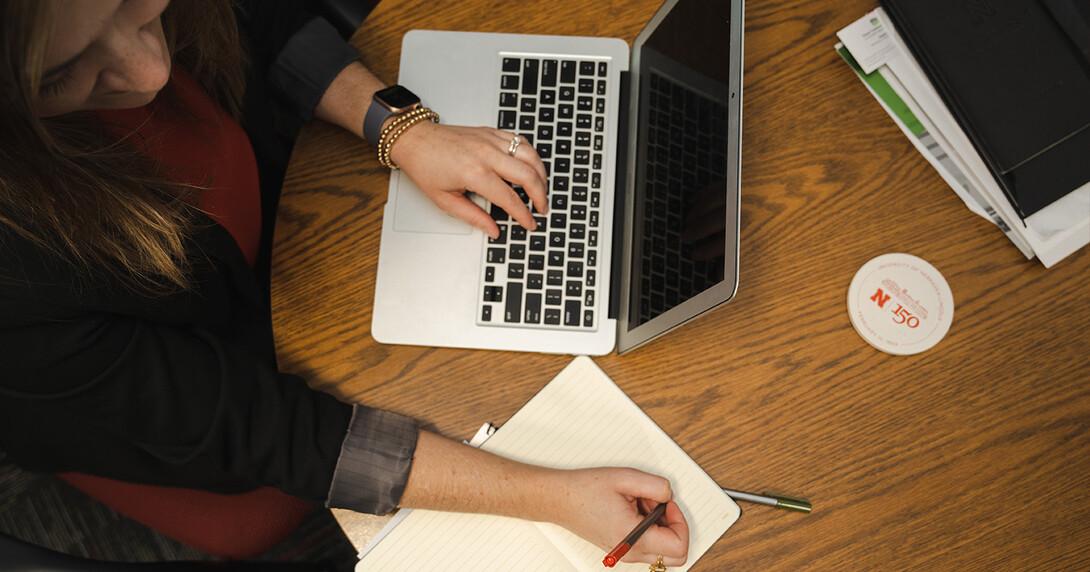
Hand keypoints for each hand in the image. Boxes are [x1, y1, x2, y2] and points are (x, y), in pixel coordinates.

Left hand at [390, 121, 547, 237]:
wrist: (413, 139)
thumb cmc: (424, 166)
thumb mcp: (444, 200)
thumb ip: (473, 216)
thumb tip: (492, 229)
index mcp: (475, 173)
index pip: (510, 198)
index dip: (523, 215)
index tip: (529, 223)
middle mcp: (486, 154)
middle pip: (528, 175)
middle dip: (540, 195)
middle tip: (541, 208)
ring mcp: (490, 140)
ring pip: (529, 155)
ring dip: (541, 173)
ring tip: (542, 189)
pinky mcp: (490, 132)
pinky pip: (520, 141)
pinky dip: (530, 154)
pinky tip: (531, 166)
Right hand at [547, 468, 689, 566]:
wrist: (560, 499)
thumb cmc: (584, 490)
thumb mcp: (626, 478)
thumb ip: (657, 486)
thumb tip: (670, 495)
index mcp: (633, 537)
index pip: (678, 546)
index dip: (680, 521)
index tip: (668, 504)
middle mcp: (630, 551)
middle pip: (675, 555)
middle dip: (673, 526)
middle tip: (659, 505)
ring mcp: (626, 553)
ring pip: (662, 549)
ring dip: (660, 525)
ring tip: (641, 503)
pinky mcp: (622, 549)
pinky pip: (648, 544)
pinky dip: (649, 527)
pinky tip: (634, 508)